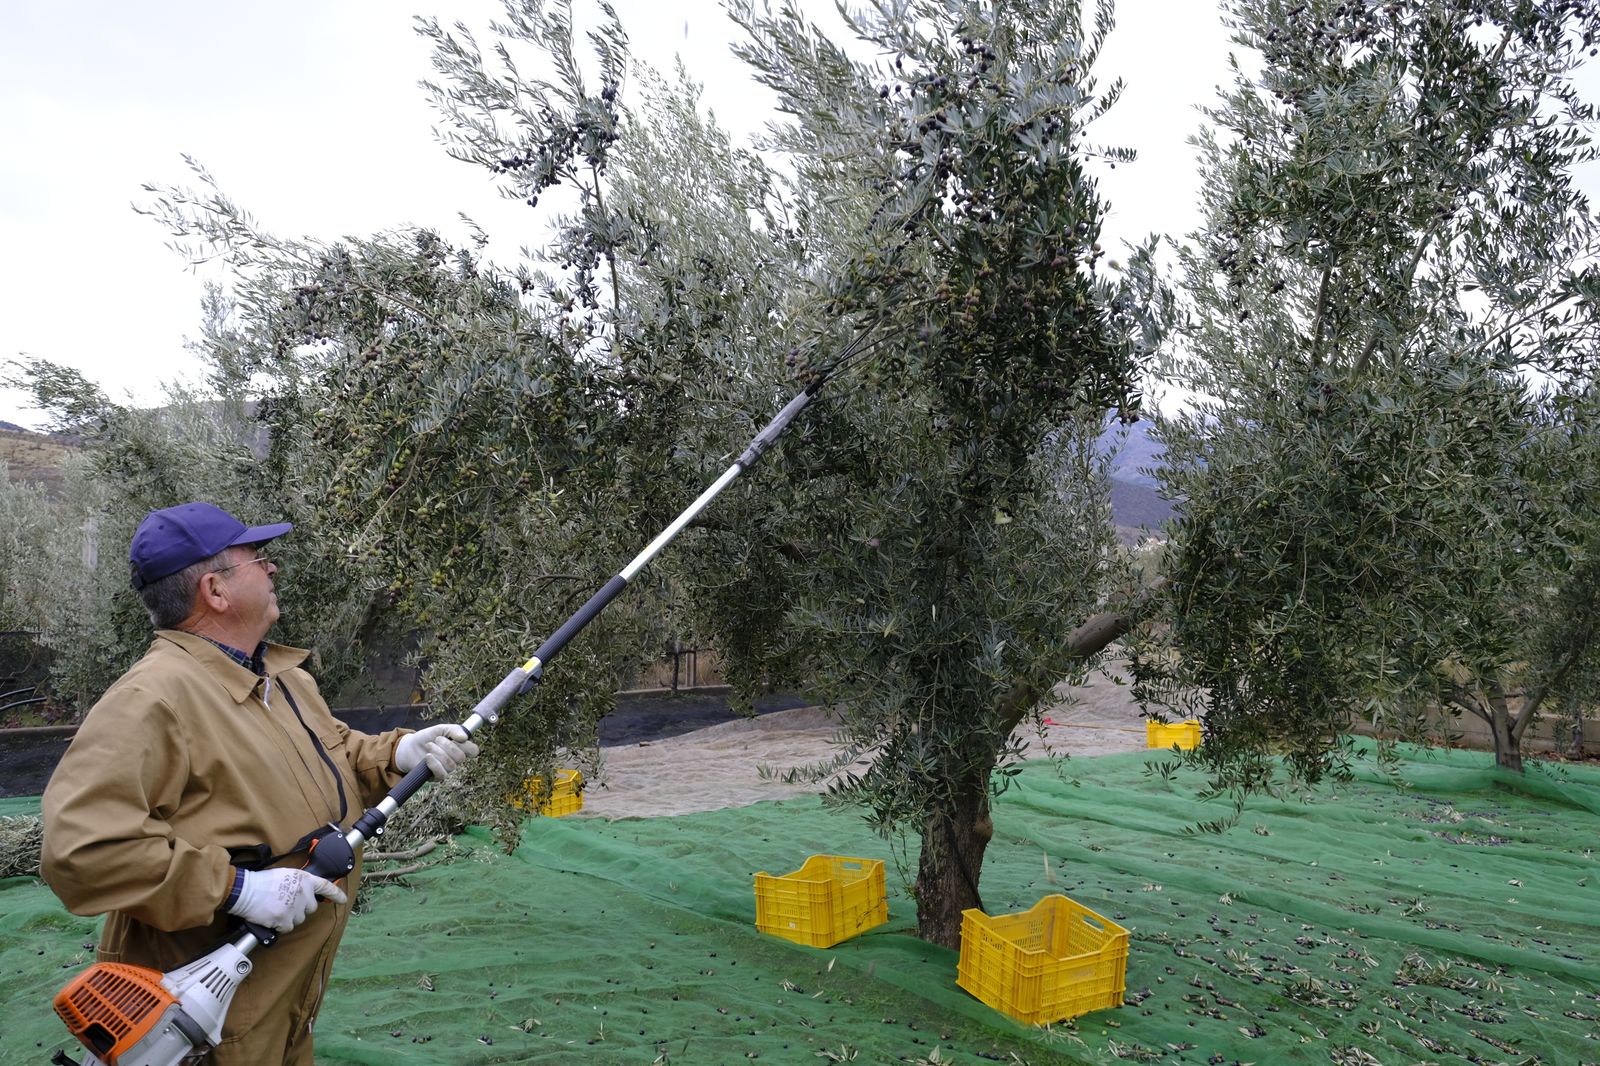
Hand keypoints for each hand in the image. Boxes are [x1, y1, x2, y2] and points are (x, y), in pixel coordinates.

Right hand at [227, 867, 345, 932]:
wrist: (246, 890)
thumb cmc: (263, 881)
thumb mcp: (287, 874)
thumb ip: (300, 883)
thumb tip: (305, 892)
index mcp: (305, 880)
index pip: (326, 886)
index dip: (336, 894)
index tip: (343, 900)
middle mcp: (303, 893)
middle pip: (311, 908)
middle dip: (301, 908)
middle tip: (286, 903)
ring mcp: (295, 908)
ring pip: (299, 919)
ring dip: (290, 917)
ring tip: (277, 908)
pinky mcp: (285, 920)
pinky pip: (288, 928)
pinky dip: (281, 925)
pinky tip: (272, 916)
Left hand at [395, 724, 479, 778]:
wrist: (409, 747)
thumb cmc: (427, 737)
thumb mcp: (440, 729)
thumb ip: (454, 730)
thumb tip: (465, 737)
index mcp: (459, 747)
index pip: (473, 751)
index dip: (468, 746)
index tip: (459, 739)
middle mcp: (455, 760)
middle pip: (461, 757)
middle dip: (448, 746)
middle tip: (437, 740)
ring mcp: (447, 769)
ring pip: (450, 764)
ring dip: (438, 752)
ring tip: (429, 745)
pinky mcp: (437, 777)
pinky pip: (442, 773)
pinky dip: (434, 763)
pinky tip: (427, 757)